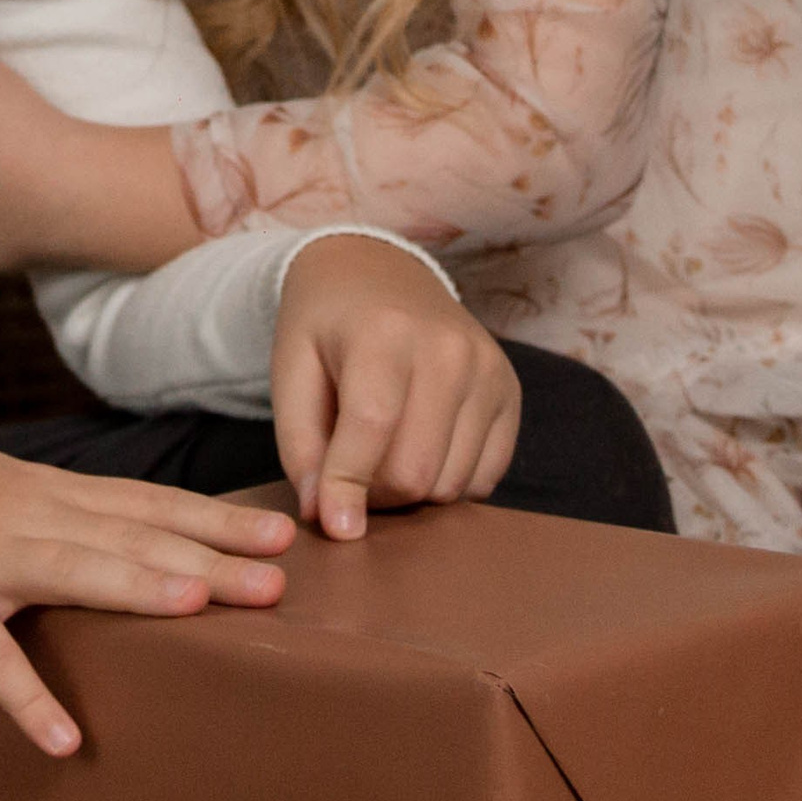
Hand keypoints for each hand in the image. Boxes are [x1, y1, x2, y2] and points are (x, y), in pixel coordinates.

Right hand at [0, 423, 294, 754]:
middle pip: (126, 534)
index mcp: (44, 491)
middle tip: (277, 581)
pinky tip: (63, 738)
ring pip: (69, 571)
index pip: (145, 503)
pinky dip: (24, 696)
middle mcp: (24, 514)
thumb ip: (57, 513)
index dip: (215, 520)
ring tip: (199, 609)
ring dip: (134, 588)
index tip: (283, 534)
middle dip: (205, 556)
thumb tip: (128, 540)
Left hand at [270, 234, 520, 541]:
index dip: (348, 489)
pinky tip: (421, 451)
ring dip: (412, 493)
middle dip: (377, 496)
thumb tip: (327, 517)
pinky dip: (449, 483)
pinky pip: (486, 477)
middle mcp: (448, 350)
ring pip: (452, 484)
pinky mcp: (511, 392)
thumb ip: (301, 447)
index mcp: (384, 333)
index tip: (335, 529)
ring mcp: (488, 371)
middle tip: (351, 480)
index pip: (372, 429)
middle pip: (416, 471)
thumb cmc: (325, 327)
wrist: (377, 271)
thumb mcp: (290, 371)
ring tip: (383, 460)